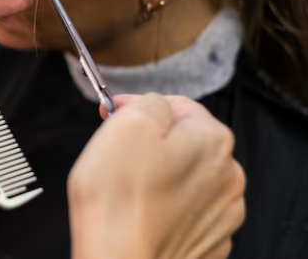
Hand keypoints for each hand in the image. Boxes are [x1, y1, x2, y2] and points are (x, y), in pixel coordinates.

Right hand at [68, 94, 245, 258]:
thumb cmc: (119, 199)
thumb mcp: (127, 123)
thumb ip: (150, 101)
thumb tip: (155, 104)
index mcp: (211, 138)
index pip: (176, 104)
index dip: (139, 106)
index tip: (114, 115)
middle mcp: (227, 174)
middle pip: (185, 140)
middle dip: (152, 141)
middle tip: (117, 152)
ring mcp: (221, 212)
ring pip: (186, 175)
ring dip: (160, 174)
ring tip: (128, 186)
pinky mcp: (209, 240)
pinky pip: (186, 209)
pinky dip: (165, 206)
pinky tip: (142, 211)